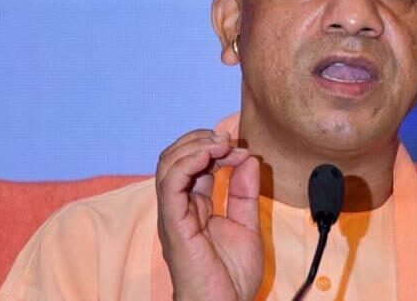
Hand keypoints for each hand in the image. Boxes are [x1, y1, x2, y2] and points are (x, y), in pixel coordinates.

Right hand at [156, 130, 262, 300]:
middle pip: (175, 157)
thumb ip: (245, 192)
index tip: (241, 149)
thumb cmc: (230, 277)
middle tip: (228, 139)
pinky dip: (189, 161)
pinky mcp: (173, 223)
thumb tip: (248, 158)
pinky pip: (171, 183)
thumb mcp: (246, 225)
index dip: (214, 148)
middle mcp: (179, 207)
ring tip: (221, 142)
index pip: (193, 164)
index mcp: (194, 207)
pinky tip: (211, 154)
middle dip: (201, 139)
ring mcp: (173, 214)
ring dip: (195, 145)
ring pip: (168, 164)